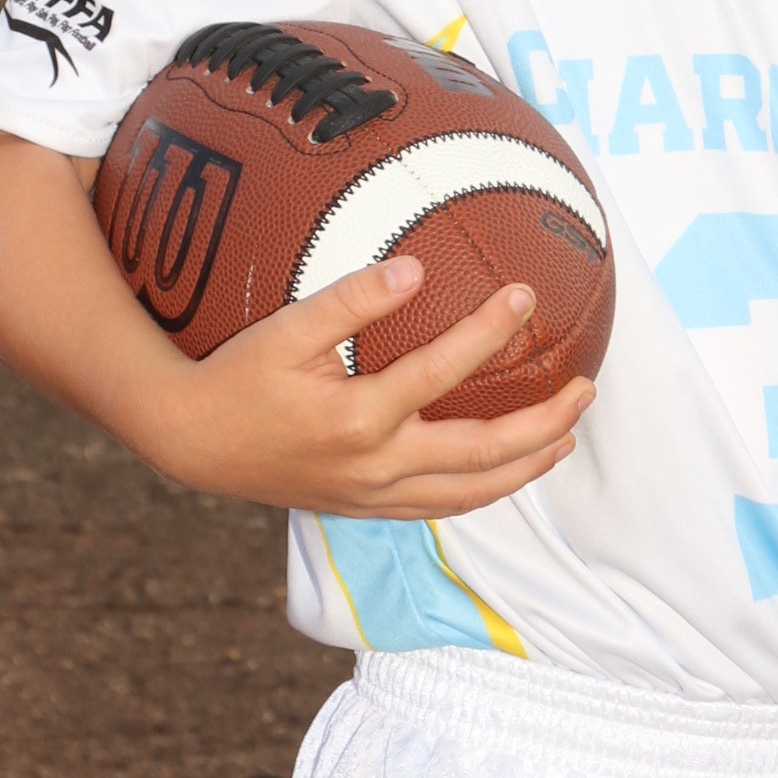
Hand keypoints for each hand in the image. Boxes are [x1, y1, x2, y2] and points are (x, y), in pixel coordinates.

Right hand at [145, 253, 595, 517]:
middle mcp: (377, 467)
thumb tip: (415, 268)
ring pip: (472, 492)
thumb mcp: (284, 330)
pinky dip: (484, 490)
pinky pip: (442, 507)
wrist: (192, 443)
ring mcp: (375, 496)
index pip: (445, 372)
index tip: (525, 295)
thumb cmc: (236, 377)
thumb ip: (351, 299)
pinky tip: (507, 470)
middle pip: (484, 455)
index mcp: (360, 418)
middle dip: (544, 424)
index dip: (490, 331)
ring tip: (566, 436)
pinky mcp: (367, 509)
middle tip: (586, 389)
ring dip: (527, 467)